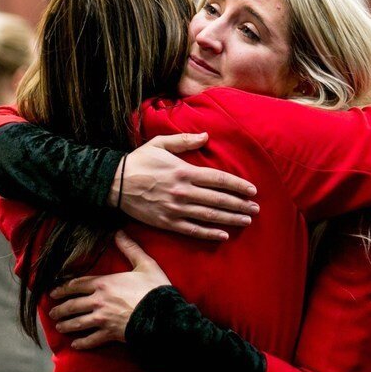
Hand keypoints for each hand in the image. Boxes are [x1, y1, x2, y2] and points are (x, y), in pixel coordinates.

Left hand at [48, 232, 169, 349]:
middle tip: (52, 313)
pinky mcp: (109, 334)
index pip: (76, 284)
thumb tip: (120, 232)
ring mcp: (102, 319)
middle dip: (60, 309)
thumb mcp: (144, 264)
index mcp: (104, 283)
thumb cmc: (154, 289)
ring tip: (59, 327)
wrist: (163, 315)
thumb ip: (130, 248)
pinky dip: (82, 343)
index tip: (53, 293)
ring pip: (78, 323)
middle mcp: (98, 301)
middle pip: (73, 305)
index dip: (63, 288)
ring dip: (66, 325)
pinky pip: (91, 340)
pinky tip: (75, 344)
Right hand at [115, 133, 258, 240]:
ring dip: (230, 218)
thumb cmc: (139, 161)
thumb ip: (185, 141)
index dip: (238, 185)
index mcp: (184, 171)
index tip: (252, 190)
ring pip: (209, 216)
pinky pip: (193, 230)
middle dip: (240, 204)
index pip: (218, 179)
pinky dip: (209, 233)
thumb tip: (206, 135)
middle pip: (218, 199)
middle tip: (256, 208)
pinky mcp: (167, 222)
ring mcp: (176, 209)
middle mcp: (183, 192)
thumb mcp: (160, 144)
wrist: (114, 183)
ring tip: (246, 220)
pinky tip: (224, 235)